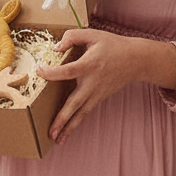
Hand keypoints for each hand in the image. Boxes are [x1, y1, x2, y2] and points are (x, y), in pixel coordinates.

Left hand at [39, 28, 142, 143]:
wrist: (136, 60)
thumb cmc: (112, 45)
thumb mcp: (92, 34)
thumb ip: (72, 37)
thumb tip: (55, 48)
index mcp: (89, 64)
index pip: (67, 71)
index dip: (52, 72)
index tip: (39, 71)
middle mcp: (92, 82)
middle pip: (75, 103)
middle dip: (62, 118)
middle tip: (51, 132)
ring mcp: (97, 93)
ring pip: (81, 113)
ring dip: (69, 127)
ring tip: (57, 140)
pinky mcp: (100, 98)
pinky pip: (86, 112)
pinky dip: (77, 123)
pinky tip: (68, 132)